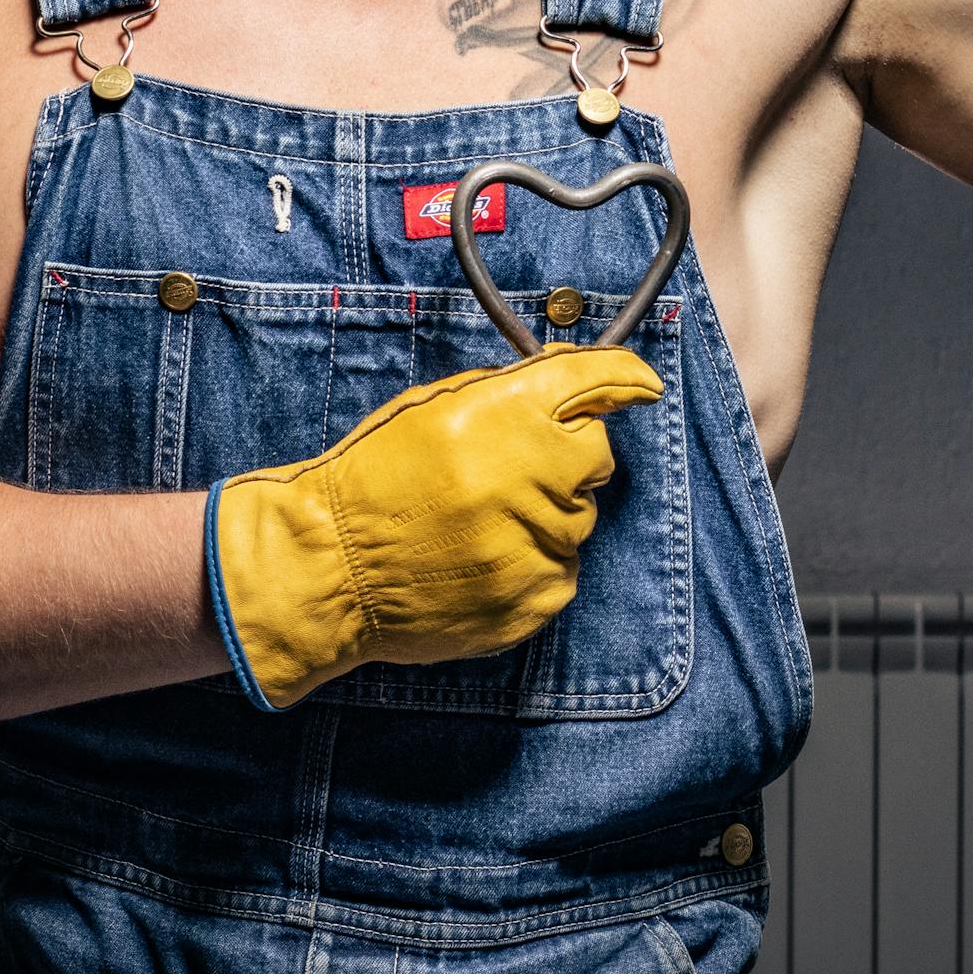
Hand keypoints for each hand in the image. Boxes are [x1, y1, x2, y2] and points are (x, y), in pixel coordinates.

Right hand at [205, 340, 664, 710]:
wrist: (331, 567)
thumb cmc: (374, 478)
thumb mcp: (432, 407)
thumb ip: (509, 390)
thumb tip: (572, 373)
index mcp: (500, 417)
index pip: (591, 383)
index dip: (623, 378)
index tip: (641, 383)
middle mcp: (527, 477)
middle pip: (595, 455)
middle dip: (568, 455)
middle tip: (515, 466)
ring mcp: (534, 545)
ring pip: (581, 518)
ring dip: (547, 512)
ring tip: (481, 521)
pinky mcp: (533, 600)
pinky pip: (562, 570)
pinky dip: (534, 562)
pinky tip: (482, 558)